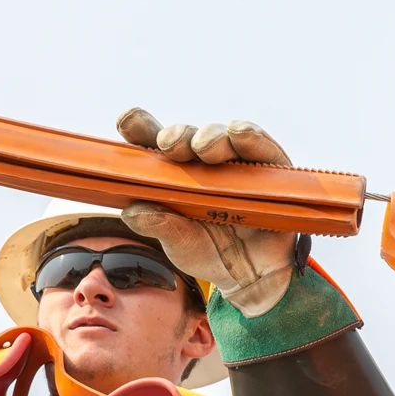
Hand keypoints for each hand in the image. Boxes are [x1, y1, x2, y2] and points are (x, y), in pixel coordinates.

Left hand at [114, 108, 298, 316]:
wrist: (252, 275)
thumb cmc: (208, 251)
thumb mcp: (179, 244)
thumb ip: (158, 226)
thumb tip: (132, 210)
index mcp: (174, 175)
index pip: (154, 145)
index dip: (140, 127)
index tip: (126, 120)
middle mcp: (203, 163)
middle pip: (187, 137)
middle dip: (176, 135)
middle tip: (169, 144)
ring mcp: (235, 163)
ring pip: (221, 137)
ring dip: (210, 136)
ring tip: (203, 148)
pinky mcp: (268, 168)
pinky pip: (260, 146)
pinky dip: (249, 136)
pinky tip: (238, 132)